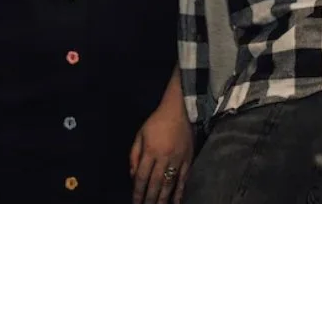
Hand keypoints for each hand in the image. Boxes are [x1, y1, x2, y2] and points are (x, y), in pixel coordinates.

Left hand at [130, 89, 192, 204]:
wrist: (180, 110)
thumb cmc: (156, 122)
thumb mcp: (140, 135)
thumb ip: (134, 155)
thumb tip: (133, 175)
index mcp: (150, 151)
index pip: (142, 177)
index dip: (138, 191)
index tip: (135, 203)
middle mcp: (163, 158)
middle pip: (155, 183)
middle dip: (149, 200)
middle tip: (145, 212)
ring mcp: (177, 160)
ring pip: (169, 184)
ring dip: (163, 199)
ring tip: (158, 211)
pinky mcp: (188, 160)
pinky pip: (183, 179)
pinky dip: (179, 192)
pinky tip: (176, 202)